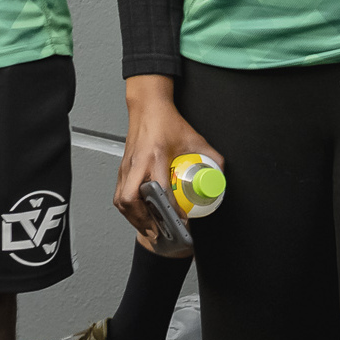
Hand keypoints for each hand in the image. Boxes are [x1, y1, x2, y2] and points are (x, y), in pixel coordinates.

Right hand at [113, 77, 223, 251]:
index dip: (169, 211)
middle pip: (131, 200)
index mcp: (156, 156)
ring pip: (122, 200)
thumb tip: (220, 177)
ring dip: (134, 219)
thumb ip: (211, 157)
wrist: (148, 106)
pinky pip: (119, 194)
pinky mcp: (122, 168)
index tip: (181, 222)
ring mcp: (127, 166)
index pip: (160, 190)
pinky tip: (139, 215)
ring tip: (149, 229)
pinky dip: (128, 209)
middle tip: (158, 233)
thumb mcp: (195, 138)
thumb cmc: (168, 122)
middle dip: (143, 221)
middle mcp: (138, 164)